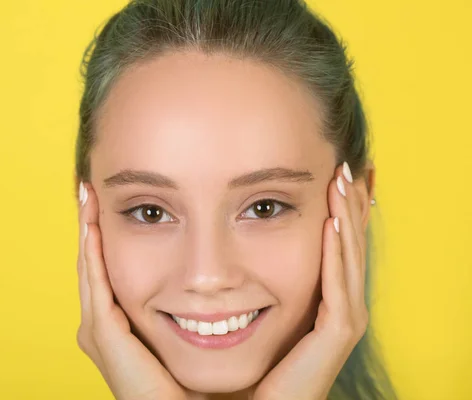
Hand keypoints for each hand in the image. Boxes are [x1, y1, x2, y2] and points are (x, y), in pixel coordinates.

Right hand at [75, 181, 186, 399]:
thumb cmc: (190, 379)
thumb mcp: (183, 331)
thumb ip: (187, 305)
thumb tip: (212, 276)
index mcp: (117, 324)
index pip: (106, 269)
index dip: (104, 235)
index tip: (109, 200)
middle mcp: (101, 325)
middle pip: (92, 264)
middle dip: (89, 225)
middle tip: (90, 189)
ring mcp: (98, 330)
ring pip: (89, 268)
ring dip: (86, 231)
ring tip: (87, 195)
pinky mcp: (104, 334)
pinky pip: (96, 283)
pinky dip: (91, 253)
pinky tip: (91, 225)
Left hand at [253, 162, 369, 399]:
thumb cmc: (259, 358)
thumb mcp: (264, 306)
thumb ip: (266, 278)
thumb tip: (248, 245)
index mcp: (330, 298)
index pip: (340, 244)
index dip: (343, 210)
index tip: (338, 175)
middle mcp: (343, 306)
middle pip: (351, 245)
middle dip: (350, 205)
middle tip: (346, 165)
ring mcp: (344, 320)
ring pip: (350, 259)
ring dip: (347, 219)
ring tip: (342, 182)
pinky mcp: (337, 335)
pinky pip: (338, 288)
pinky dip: (335, 255)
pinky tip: (331, 226)